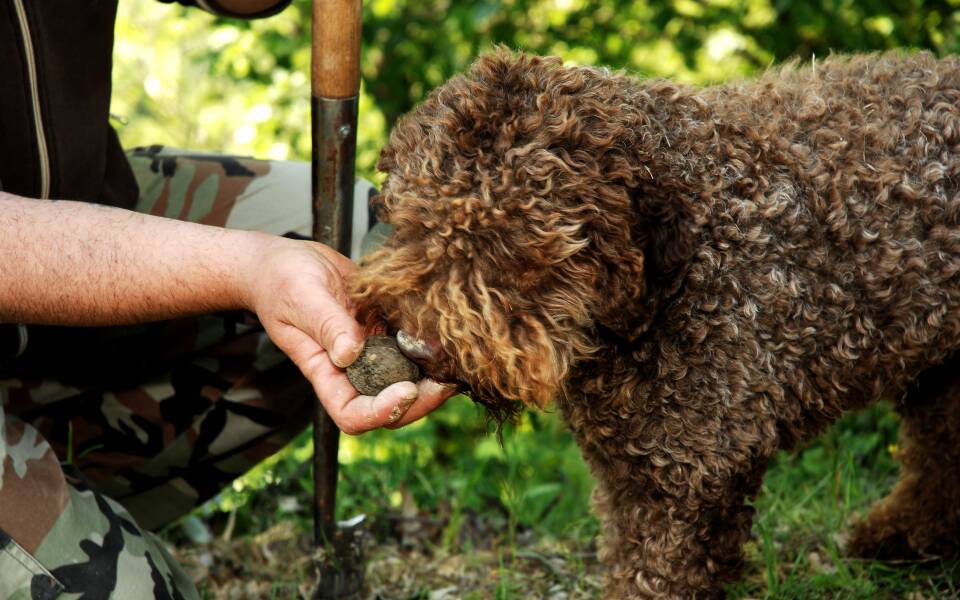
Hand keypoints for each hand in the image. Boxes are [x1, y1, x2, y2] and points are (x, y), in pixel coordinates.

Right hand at [242, 235, 453, 433]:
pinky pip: (412, 348)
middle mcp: (351, 369)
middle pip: (389, 406)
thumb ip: (327, 325)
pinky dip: (432, 347)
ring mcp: (371, 351)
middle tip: (448, 381)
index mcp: (325, 372)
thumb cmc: (282, 281)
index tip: (406, 389)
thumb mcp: (302, 298)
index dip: (382, 412)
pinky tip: (449, 333)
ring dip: (433, 377)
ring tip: (457, 361)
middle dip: (421, 401)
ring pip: (407, 380)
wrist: (286, 261)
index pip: (352, 414)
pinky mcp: (385, 330)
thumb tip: (350, 354)